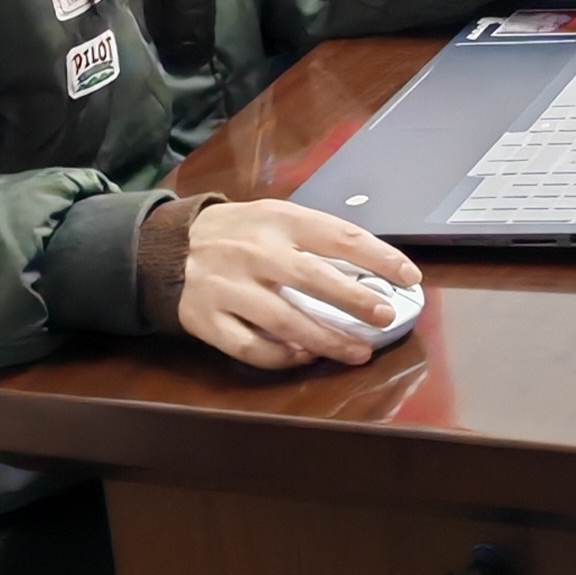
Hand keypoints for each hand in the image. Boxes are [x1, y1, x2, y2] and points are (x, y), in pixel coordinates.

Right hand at [177, 200, 419, 369]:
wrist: (166, 246)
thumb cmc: (238, 233)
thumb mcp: (274, 217)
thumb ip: (314, 237)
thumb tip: (371, 268)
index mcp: (279, 221)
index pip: (340, 236)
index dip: (379, 257)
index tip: (409, 276)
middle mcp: (255, 253)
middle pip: (313, 279)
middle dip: (356, 300)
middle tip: (387, 316)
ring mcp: (228, 288)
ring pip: (285, 321)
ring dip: (327, 340)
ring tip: (359, 352)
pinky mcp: (206, 320)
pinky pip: (250, 347)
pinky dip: (282, 357)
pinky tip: (306, 357)